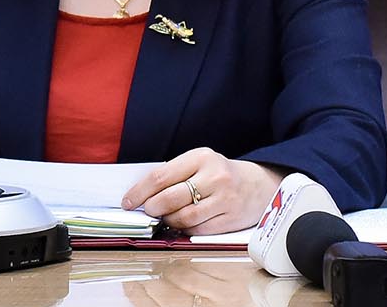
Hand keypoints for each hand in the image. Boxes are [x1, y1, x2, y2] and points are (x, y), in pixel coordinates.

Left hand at [122, 148, 281, 234]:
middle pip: (170, 198)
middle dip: (151, 207)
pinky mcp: (229, 219)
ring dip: (167, 220)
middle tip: (146, 210)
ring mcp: (223, 199)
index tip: (128, 201)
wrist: (258, 185)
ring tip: (165, 217)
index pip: (161, 175)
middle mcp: (214, 176)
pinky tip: (181, 224)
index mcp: (201, 157)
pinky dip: (184, 229)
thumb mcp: (200, 163)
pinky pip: (197, 229)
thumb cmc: (220, 174)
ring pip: (183, 217)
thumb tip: (142, 194)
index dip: (140, 191)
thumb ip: (175, 174)